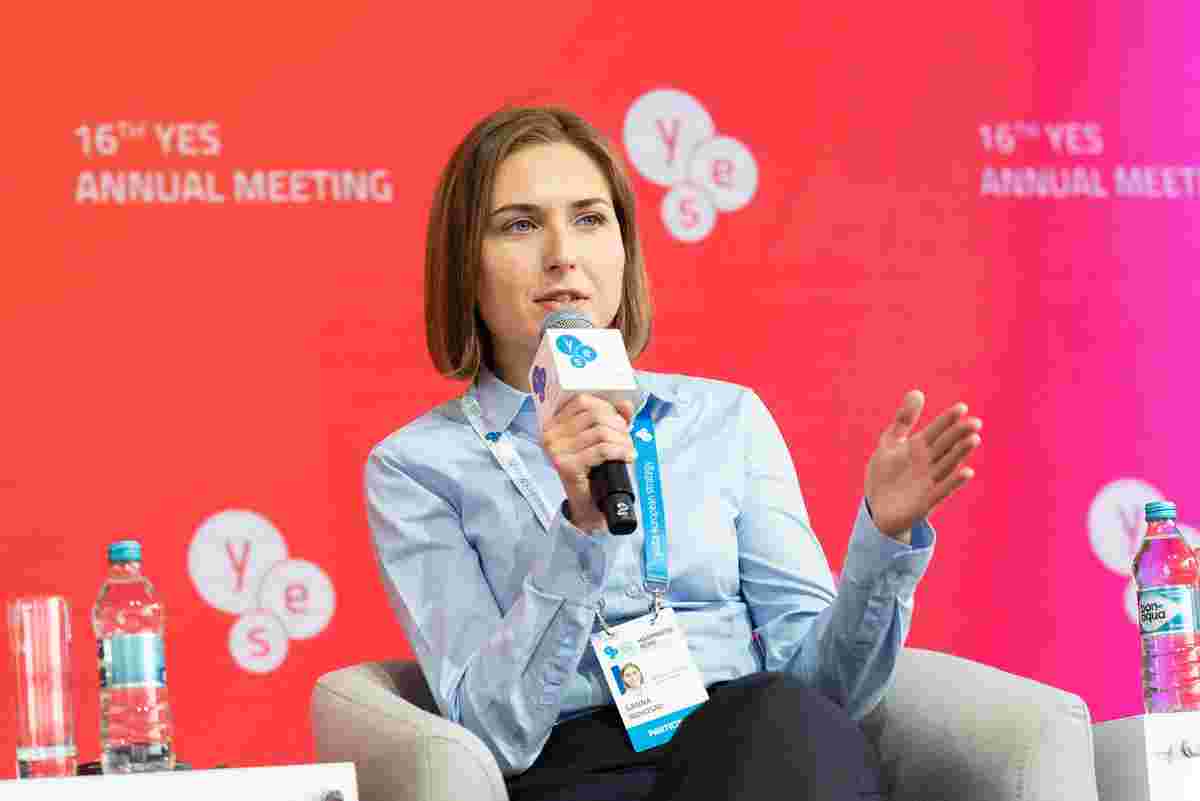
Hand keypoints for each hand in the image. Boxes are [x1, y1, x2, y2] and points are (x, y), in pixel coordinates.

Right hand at [542, 394, 635, 532]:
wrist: (587, 505)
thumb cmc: (592, 470)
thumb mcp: (601, 440)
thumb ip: (613, 419)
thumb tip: (625, 404)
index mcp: (554, 424)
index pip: (582, 401)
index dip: (606, 407)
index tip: (620, 421)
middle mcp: (550, 435)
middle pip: (594, 415)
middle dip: (618, 425)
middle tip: (627, 438)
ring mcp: (556, 450)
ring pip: (600, 432)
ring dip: (622, 440)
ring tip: (628, 449)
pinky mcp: (566, 465)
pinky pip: (602, 450)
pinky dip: (620, 451)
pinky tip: (627, 457)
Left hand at [864, 390, 981, 542]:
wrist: (877, 507)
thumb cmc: (886, 474)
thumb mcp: (890, 443)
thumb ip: (904, 420)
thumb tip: (917, 392)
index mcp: (919, 447)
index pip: (937, 430)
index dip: (948, 419)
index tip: (962, 407)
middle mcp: (928, 462)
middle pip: (946, 445)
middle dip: (960, 434)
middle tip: (975, 422)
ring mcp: (929, 481)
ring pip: (948, 464)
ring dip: (961, 453)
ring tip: (974, 439)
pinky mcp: (926, 501)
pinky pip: (942, 490)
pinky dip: (954, 482)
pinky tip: (967, 472)